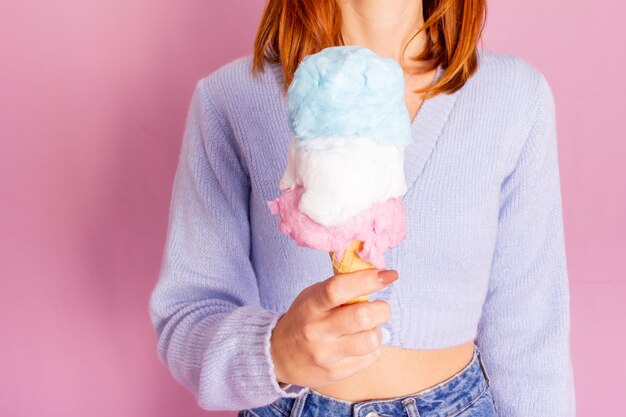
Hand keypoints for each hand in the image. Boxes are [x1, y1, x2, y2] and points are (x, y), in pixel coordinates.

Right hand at [270, 268, 397, 387]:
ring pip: (371, 339)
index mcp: (312, 305)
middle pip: (363, 316)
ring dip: (378, 330)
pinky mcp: (336, 373)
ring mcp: (327, 354)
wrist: (278, 356)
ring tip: (369, 328)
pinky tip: (361, 343)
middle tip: (379, 308)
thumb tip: (375, 274)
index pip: (339, 288)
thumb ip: (339, 287)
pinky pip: (371, 357)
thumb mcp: (312, 297)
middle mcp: (317, 330)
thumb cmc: (303, 319)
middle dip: (381, 309)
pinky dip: (373, 347)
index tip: (388, 275)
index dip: (368, 279)